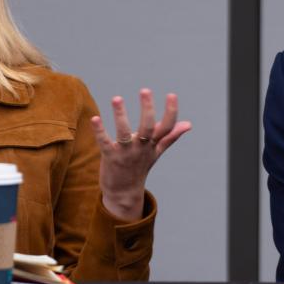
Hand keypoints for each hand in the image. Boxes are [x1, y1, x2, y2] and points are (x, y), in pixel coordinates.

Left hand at [91, 89, 191, 219]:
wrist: (124, 192)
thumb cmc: (140, 167)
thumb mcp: (156, 151)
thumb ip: (170, 136)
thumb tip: (189, 124)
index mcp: (153, 144)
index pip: (166, 128)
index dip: (171, 112)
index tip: (172, 95)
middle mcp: (141, 148)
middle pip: (147, 127)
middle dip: (147, 109)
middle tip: (145, 90)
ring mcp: (126, 153)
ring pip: (124, 133)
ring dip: (120, 116)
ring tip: (117, 98)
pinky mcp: (110, 157)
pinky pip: (104, 142)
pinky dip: (99, 131)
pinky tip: (95, 119)